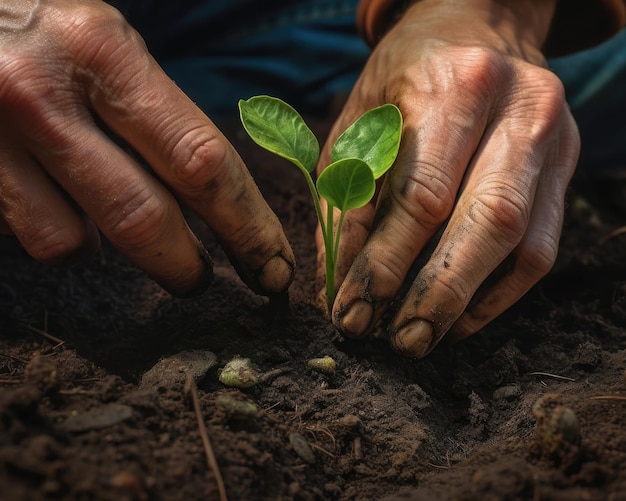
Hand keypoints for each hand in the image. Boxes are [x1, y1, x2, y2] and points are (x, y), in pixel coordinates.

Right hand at [0, 0, 293, 296]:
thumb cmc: (43, 31)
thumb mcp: (106, 44)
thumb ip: (155, 112)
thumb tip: (208, 195)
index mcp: (104, 53)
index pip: (201, 162)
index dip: (247, 226)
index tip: (273, 268)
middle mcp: (43, 95)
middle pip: (143, 220)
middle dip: (185, 268)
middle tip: (201, 281)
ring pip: (70, 245)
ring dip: (101, 247)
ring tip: (104, 217)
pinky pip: (22, 232)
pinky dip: (50, 227)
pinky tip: (47, 195)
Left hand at [317, 0, 579, 356]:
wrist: (475, 29)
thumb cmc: (403, 82)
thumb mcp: (358, 127)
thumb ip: (347, 202)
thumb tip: (338, 286)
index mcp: (452, 86)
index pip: (420, 195)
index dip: (383, 264)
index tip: (351, 314)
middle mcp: (517, 106)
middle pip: (484, 220)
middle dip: (436, 293)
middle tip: (399, 342)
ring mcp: (552, 135)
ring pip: (522, 240)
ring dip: (471, 301)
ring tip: (427, 337)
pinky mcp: (565, 164)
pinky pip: (543, 246)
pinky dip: (501, 291)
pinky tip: (464, 315)